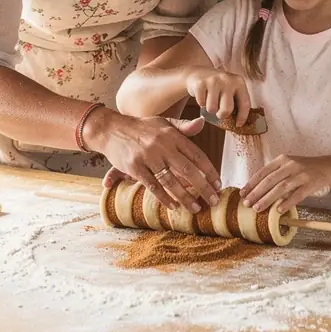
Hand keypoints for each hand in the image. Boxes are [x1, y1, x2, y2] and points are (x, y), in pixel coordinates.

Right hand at [87, 111, 220, 212]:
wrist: (111, 129)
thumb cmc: (142, 127)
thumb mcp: (163, 123)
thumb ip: (183, 126)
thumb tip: (202, 122)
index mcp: (172, 135)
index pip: (197, 155)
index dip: (210, 171)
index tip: (218, 184)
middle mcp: (162, 145)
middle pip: (188, 171)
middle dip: (204, 188)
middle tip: (214, 201)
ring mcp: (148, 157)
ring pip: (171, 181)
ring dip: (185, 198)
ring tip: (196, 209)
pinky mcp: (135, 167)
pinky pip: (153, 186)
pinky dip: (164, 198)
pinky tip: (174, 206)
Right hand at [185, 67, 250, 127]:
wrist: (199, 72)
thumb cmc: (218, 87)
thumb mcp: (231, 90)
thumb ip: (237, 102)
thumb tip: (239, 124)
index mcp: (239, 82)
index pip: (245, 104)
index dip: (242, 117)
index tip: (238, 124)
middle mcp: (227, 80)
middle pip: (227, 109)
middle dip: (222, 115)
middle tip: (219, 113)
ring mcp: (213, 80)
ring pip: (212, 109)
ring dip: (210, 109)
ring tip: (211, 102)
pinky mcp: (200, 84)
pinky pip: (201, 104)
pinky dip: (201, 104)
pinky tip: (203, 96)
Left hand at [241, 155, 330, 212]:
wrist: (327, 167)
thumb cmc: (303, 169)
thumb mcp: (288, 166)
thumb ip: (274, 174)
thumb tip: (255, 190)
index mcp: (282, 159)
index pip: (263, 172)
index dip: (251, 183)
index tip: (242, 194)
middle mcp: (290, 165)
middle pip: (270, 180)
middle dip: (256, 193)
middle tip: (247, 204)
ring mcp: (301, 174)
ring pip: (281, 188)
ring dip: (268, 199)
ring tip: (258, 208)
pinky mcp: (311, 184)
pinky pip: (297, 195)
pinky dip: (287, 202)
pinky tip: (278, 210)